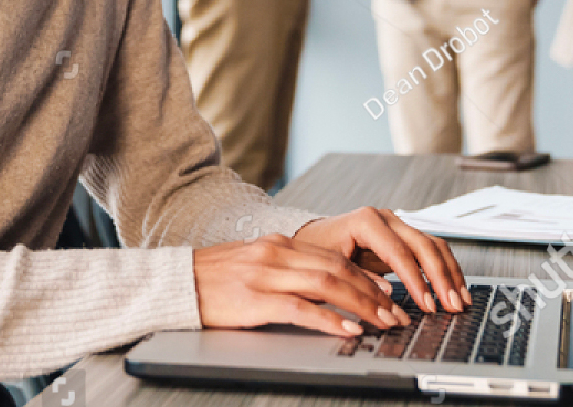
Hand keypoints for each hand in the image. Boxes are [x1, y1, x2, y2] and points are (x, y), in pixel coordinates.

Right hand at [193, 232, 410, 338]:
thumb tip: (321, 284)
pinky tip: (347, 329)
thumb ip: (285, 268)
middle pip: (337, 268)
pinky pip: (301, 309)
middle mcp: (276, 253)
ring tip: (382, 322)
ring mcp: (266, 275)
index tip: (386, 292)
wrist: (177, 282)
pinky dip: (329, 319)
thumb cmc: (214, 278)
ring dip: (360, 305)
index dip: (364, 275)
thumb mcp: (254, 262)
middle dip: (371, 292)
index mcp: (278, 243)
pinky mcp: (255, 300)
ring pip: (326, 285)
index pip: (332, 256)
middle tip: (394, 312)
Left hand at [294, 208, 469, 315]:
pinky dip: (445, 269)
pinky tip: (454, 288)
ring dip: (449, 273)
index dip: (416, 280)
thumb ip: (361, 280)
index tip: (427, 304)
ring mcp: (396, 225)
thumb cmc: (318, 250)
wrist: (312, 237)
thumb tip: (389, 299)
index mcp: (366, 221)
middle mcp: (385, 219)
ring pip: (433, 244)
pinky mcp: (402, 236)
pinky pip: (431, 249)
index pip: (399, 251)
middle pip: (423, 244)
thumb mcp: (333, 266)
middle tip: (451, 305)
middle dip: (440, 277)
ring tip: (460, 300)